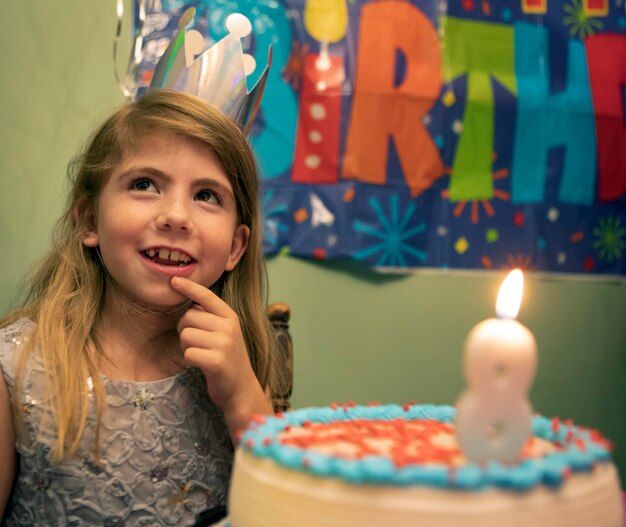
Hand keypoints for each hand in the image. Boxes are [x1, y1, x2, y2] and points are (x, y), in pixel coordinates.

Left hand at [170, 276, 271, 440]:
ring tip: (202, 355)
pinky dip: (190, 360)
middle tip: (198, 344)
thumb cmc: (227, 359)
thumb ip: (211, 318)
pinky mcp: (216, 361)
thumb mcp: (225, 333)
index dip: (189, 287)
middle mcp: (228, 326)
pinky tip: (202, 365)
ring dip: (187, 347)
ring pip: (186, 335)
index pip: (206, 296)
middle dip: (185, 330)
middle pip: (188, 317)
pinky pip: (188, 353)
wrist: (241, 389)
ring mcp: (224, 343)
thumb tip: (188, 303)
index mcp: (230, 317)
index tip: (174, 280)